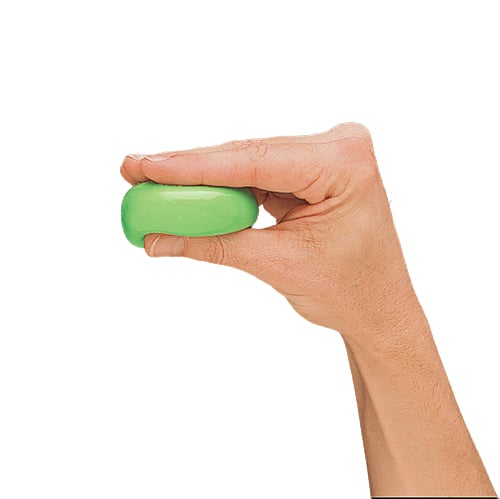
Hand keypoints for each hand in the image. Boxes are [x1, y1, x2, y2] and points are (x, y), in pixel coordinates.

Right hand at [121, 123, 415, 341]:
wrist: (379, 309)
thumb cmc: (349, 292)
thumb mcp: (277, 265)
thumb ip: (214, 245)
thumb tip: (156, 238)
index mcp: (344, 162)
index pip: (253, 160)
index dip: (192, 165)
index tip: (144, 166)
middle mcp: (337, 147)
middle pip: (246, 156)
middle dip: (190, 171)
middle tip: (135, 172)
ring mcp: (324, 156)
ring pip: (247, 164)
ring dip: (203, 180)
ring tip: (154, 187)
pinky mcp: (310, 171)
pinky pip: (257, 175)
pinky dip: (224, 189)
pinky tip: (190, 194)